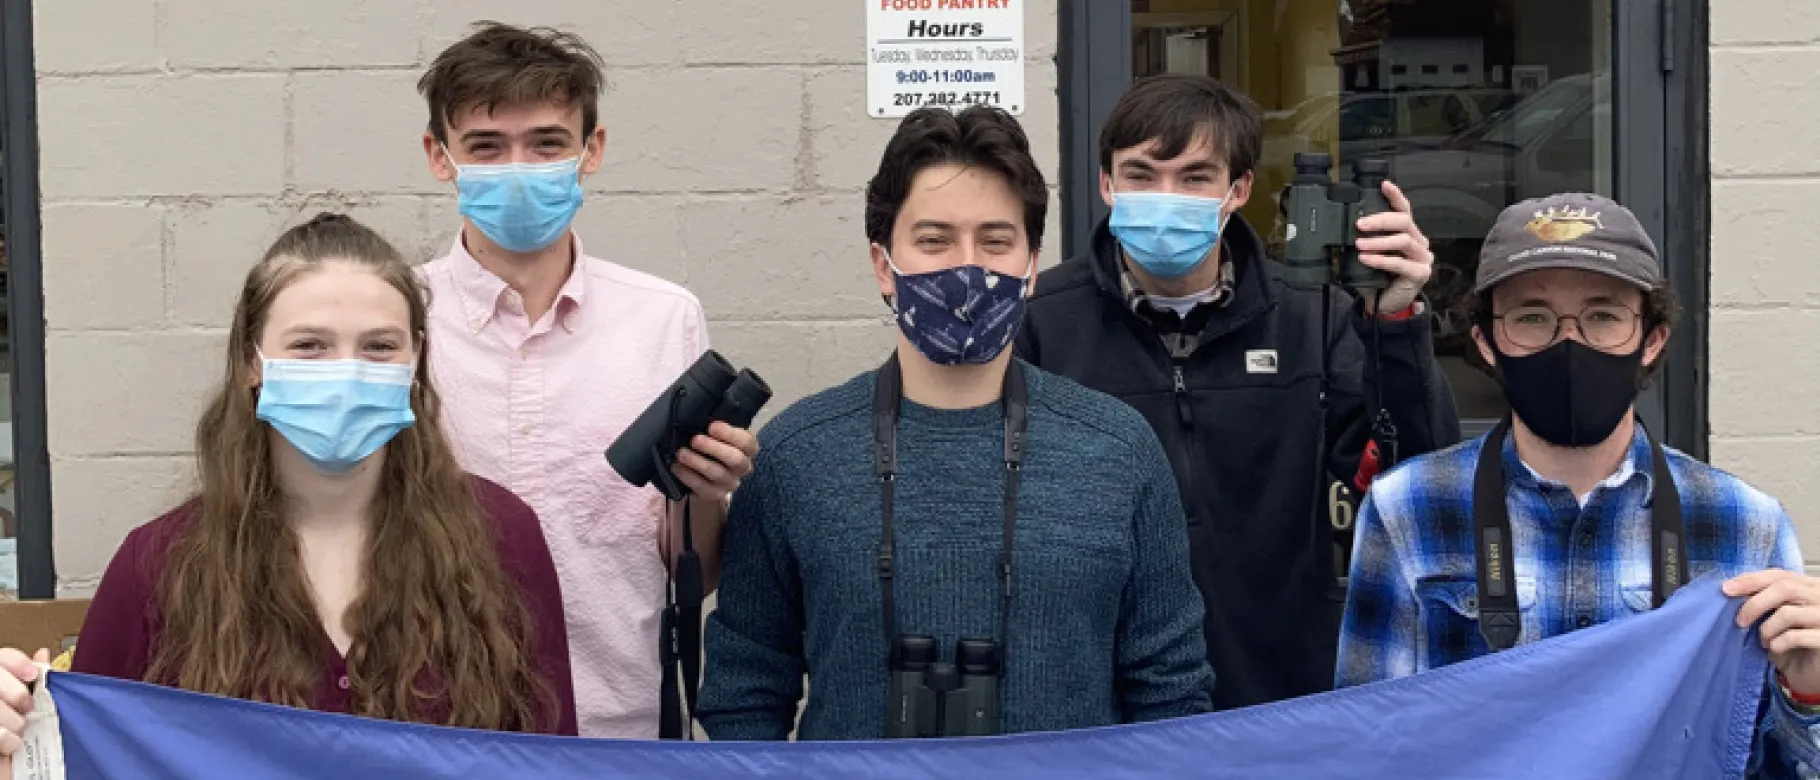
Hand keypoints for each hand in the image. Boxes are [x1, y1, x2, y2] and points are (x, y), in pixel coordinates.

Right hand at [0, 647, 49, 756]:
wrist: (19, 768)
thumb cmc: (23, 732)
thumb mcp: (29, 702)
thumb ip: (36, 680)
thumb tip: (43, 654)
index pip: (1, 657)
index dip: (17, 663)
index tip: (33, 675)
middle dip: (18, 695)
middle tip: (26, 708)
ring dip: (14, 721)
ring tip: (19, 729)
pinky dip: (9, 741)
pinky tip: (12, 744)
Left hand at [671, 422, 758, 503]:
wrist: (707, 475)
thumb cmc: (713, 445)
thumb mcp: (719, 435)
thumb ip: (716, 428)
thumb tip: (700, 417)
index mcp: (747, 449)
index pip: (747, 442)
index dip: (731, 434)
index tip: (712, 426)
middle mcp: (743, 467)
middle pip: (735, 459)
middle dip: (714, 448)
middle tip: (695, 439)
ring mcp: (730, 483)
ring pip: (717, 474)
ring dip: (697, 462)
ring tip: (681, 453)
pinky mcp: (715, 494)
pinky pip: (702, 487)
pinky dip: (687, 476)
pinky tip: (676, 466)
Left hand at [1354, 179, 1433, 314]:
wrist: (1385, 305)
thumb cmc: (1377, 278)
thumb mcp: (1369, 255)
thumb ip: (1365, 241)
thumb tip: (1345, 227)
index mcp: (1408, 234)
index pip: (1404, 210)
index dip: (1395, 196)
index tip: (1383, 185)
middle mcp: (1419, 242)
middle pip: (1404, 222)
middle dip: (1380, 220)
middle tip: (1360, 224)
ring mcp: (1423, 258)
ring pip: (1403, 240)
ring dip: (1379, 242)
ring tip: (1359, 244)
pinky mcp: (1420, 273)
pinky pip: (1400, 263)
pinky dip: (1381, 260)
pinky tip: (1366, 259)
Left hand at [1725, 570, 1819, 694]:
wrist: (1812, 671)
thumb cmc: (1793, 642)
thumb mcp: (1776, 616)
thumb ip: (1765, 600)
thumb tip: (1731, 589)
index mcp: (1811, 586)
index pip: (1781, 575)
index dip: (1752, 580)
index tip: (1727, 589)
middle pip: (1785, 588)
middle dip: (1755, 604)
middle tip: (1740, 621)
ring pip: (1788, 613)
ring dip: (1766, 629)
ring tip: (1764, 640)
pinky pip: (1795, 637)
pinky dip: (1777, 643)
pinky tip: (1776, 648)